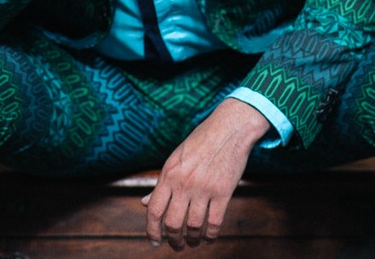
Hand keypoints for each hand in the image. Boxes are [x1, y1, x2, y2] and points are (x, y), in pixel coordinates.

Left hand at [141, 98, 270, 249]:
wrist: (229, 128)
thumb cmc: (200, 142)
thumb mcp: (175, 159)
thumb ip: (161, 183)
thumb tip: (145, 203)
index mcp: (169, 174)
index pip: (154, 210)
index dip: (152, 231)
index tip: (154, 242)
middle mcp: (184, 183)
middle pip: (173, 223)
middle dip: (173, 240)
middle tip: (176, 245)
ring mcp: (204, 188)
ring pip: (194, 226)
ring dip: (192, 240)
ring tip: (192, 242)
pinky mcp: (223, 191)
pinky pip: (215, 222)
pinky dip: (211, 235)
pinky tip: (208, 237)